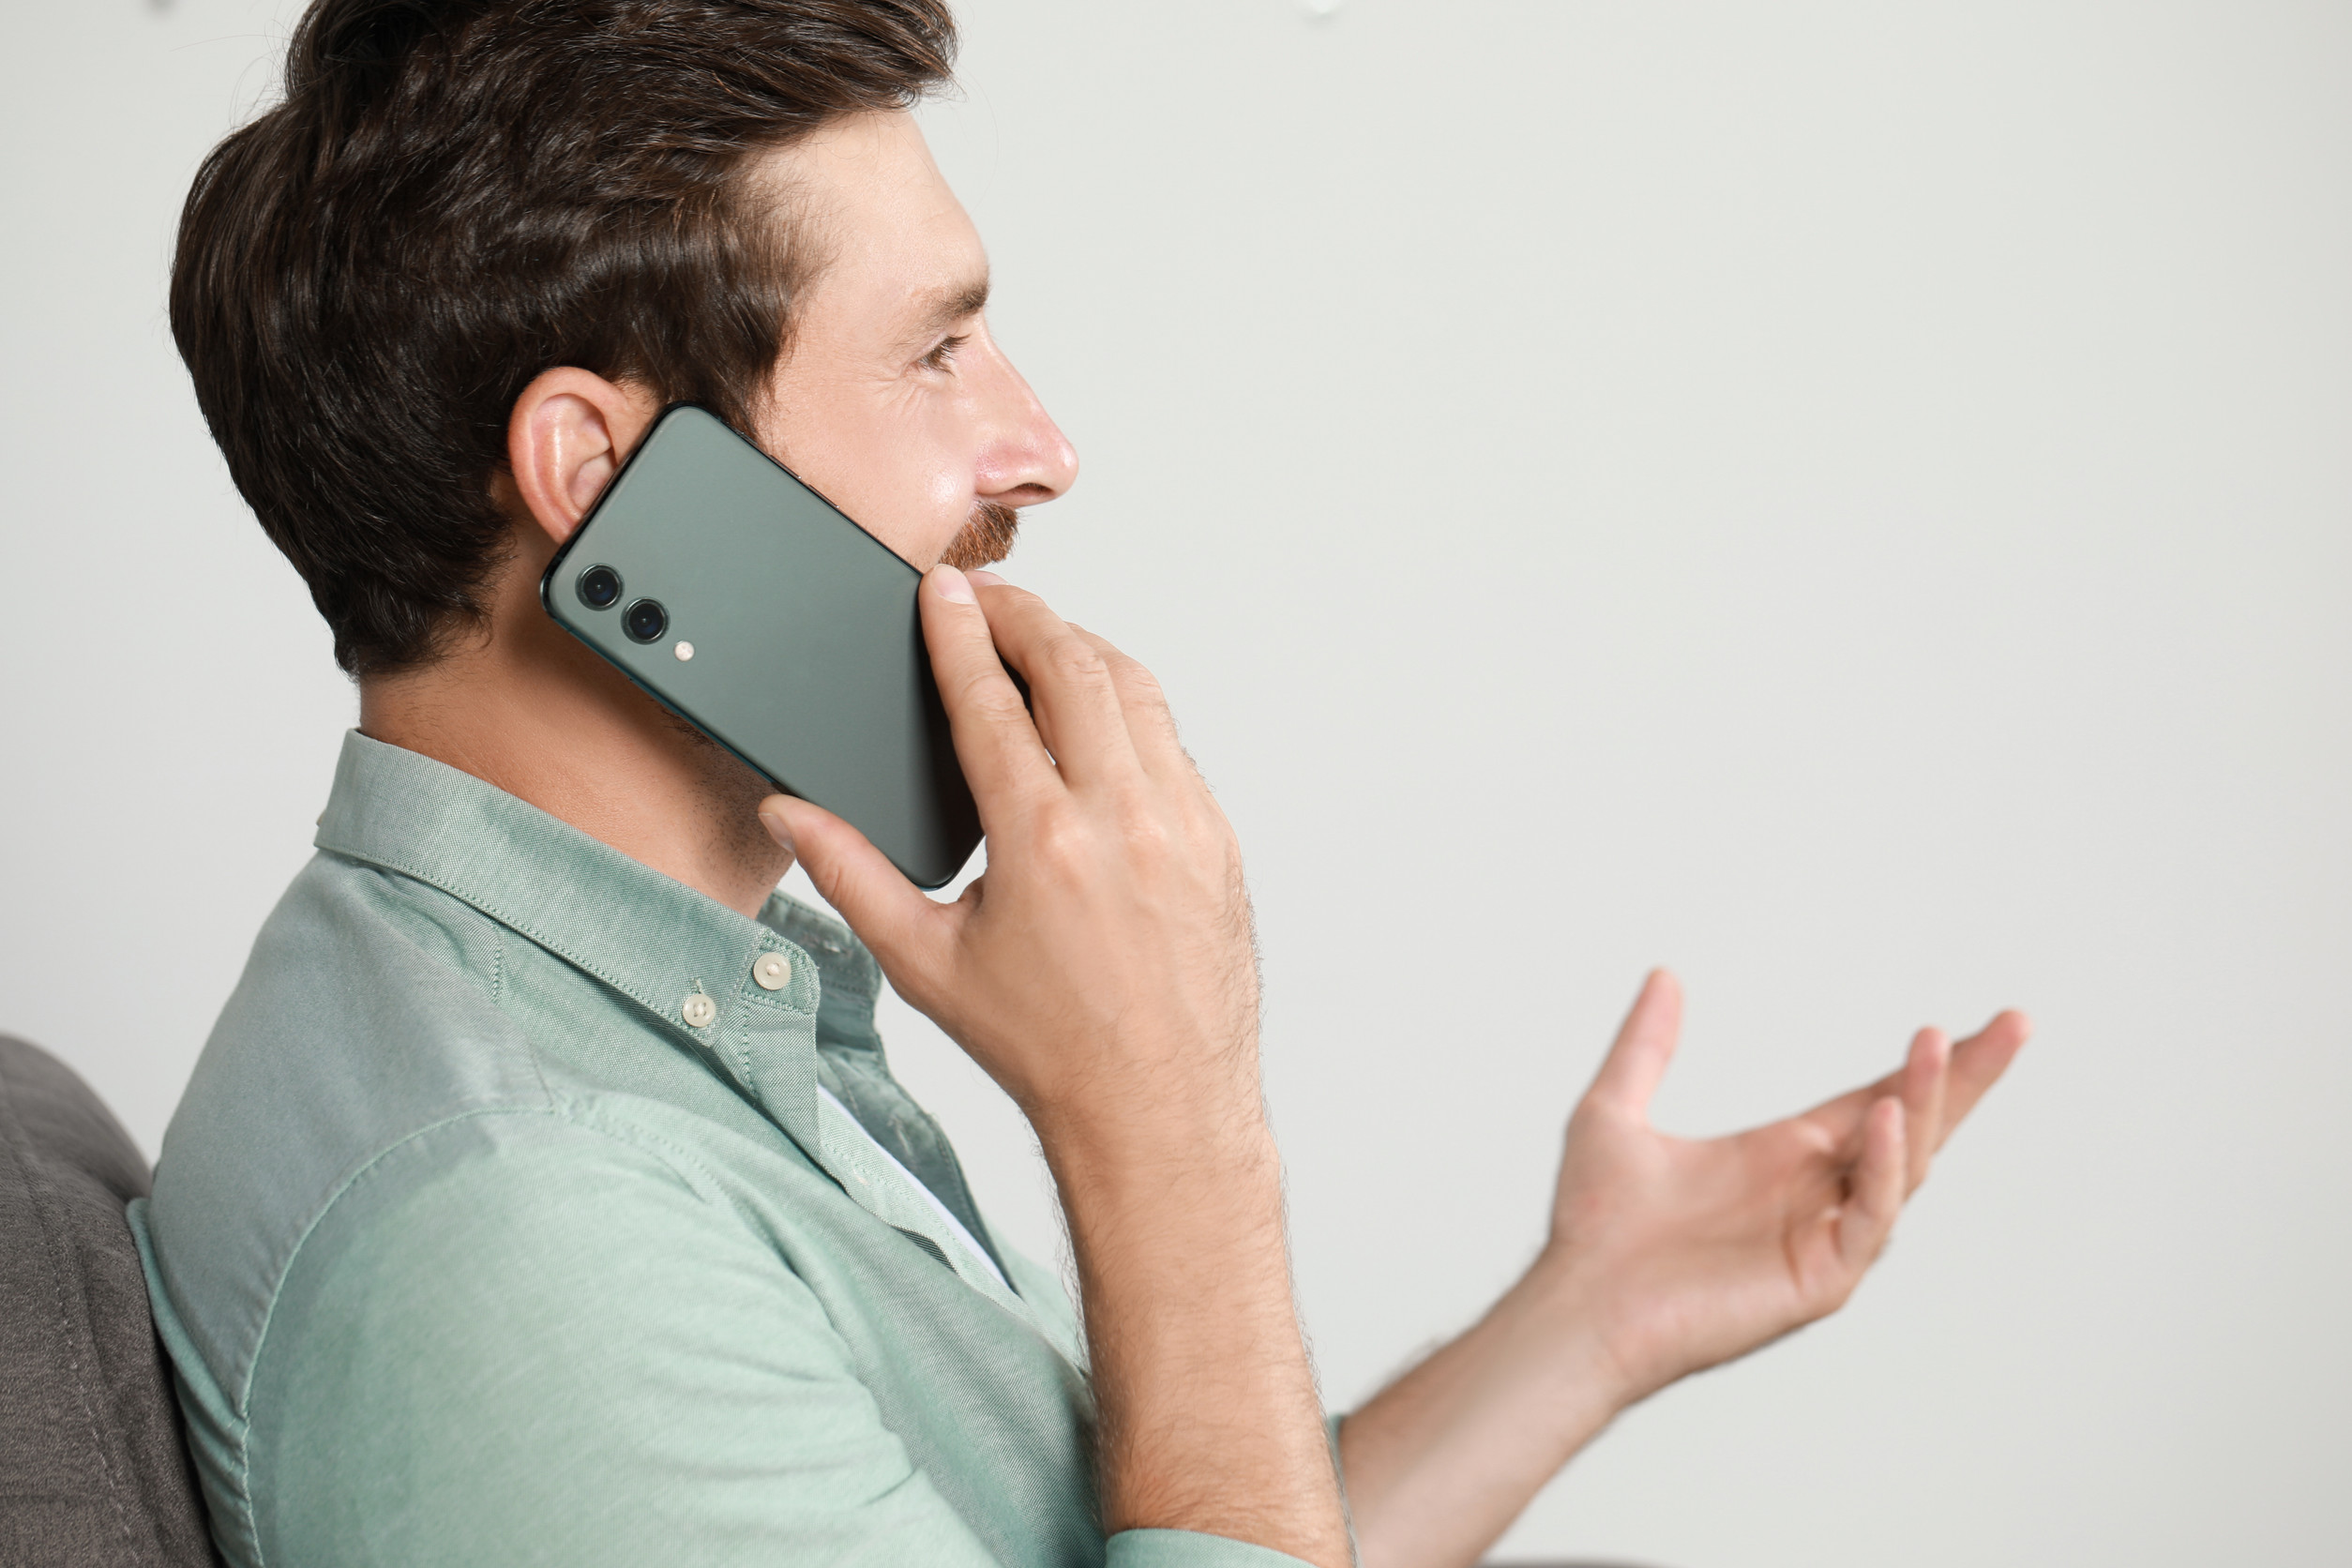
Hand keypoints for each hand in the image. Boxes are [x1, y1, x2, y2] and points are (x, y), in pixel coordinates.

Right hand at [760, 565, 1348, 1564]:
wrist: (1161, 1110)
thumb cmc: (1046, 1051)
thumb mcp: (925, 965)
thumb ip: (850, 876)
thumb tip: (789, 812)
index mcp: (1042, 841)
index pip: (992, 698)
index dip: (960, 631)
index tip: (942, 592)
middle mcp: (1122, 818)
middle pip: (1074, 666)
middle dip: (1025, 615)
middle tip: (986, 599)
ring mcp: (1184, 824)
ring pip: (1137, 692)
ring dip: (1084, 650)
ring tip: (1040, 640)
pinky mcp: (1220, 842)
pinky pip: (1174, 743)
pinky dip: (1131, 710)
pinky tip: (1100, 717)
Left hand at [1336, 970, 2026, 1567]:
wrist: (1575, 1305)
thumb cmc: (1593, 1228)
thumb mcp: (1614, 1112)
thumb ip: (1645, 1046)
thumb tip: (1663, 974)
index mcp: (1784, 1157)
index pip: (1875, 1099)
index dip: (1923, 1065)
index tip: (1979, 1022)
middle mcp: (1815, 1195)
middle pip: (1913, 1126)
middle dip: (1964, 1078)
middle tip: (2016, 1023)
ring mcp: (1823, 1239)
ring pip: (1902, 1168)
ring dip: (1923, 1105)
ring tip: (1934, 1045)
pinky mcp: (1818, 1280)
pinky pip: (1870, 1220)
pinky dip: (1883, 1169)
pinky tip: (1884, 1118)